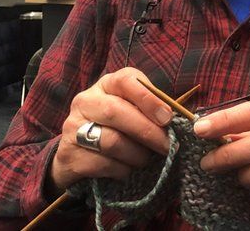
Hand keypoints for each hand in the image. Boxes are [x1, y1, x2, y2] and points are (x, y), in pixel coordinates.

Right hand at [47, 67, 173, 195]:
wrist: (76, 156)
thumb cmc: (115, 130)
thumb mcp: (131, 112)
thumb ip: (151, 110)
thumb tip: (180, 119)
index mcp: (106, 85)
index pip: (126, 80)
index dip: (149, 98)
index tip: (168, 117)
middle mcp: (86, 101)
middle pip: (117, 111)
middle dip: (148, 131)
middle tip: (168, 146)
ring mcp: (74, 128)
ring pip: (112, 141)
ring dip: (137, 155)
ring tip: (145, 159)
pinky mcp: (69, 155)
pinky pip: (103, 164)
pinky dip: (122, 170)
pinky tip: (126, 169)